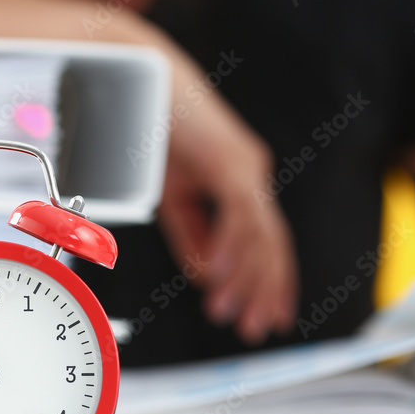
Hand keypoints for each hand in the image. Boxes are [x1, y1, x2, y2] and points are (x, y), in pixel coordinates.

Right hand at [157, 91, 298, 344]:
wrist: (142, 84)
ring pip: (260, 236)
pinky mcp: (231, 162)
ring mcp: (246, 167)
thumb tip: (211, 276)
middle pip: (272, 245)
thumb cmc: (154, 131)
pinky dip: (233, 249)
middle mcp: (252, 173)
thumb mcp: (173, 197)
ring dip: (246, 279)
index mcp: (241, 180)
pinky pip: (241, 216)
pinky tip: (222, 277)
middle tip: (255, 329)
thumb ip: (194, 236)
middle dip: (265, 291)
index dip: (269, 280)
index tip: (265, 314)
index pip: (266, 240)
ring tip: (230, 312)